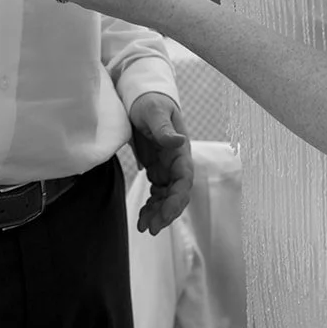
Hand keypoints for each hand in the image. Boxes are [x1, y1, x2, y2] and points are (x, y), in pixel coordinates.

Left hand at [128, 92, 192, 234]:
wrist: (141, 99)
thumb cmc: (150, 102)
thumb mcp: (154, 112)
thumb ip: (164, 129)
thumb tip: (178, 141)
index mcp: (180, 151)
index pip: (184, 180)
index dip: (176, 199)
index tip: (165, 214)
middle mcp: (177, 163)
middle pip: (177, 194)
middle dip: (166, 213)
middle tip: (150, 228)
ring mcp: (167, 169)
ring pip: (166, 199)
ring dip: (157, 214)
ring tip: (143, 227)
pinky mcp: (157, 171)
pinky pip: (157, 195)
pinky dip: (151, 207)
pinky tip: (142, 218)